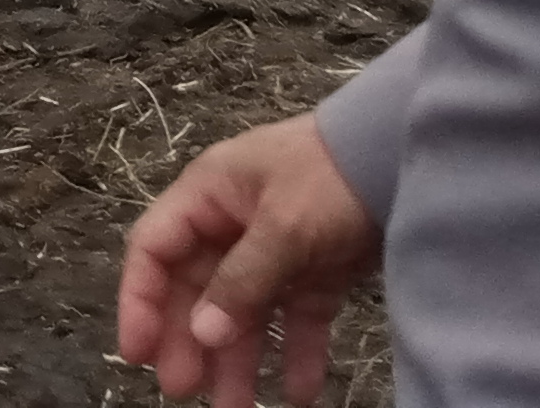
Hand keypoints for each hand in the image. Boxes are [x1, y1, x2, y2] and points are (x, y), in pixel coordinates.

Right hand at [116, 113, 377, 406]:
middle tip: (185, 392)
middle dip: (189, 341)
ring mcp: (275, 250)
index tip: (137, 353)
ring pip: (245, 312)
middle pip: (197, 289)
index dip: (140, 300)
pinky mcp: (316, 271)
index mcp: (207, 197)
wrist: (402, 156)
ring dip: (239, 359)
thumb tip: (203, 334)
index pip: (155, 250)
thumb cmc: (329, 177)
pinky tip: (300, 393)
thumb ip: (242, 281)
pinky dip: (297, 355)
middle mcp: (232, 225)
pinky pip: (296, 320)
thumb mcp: (283, 225)